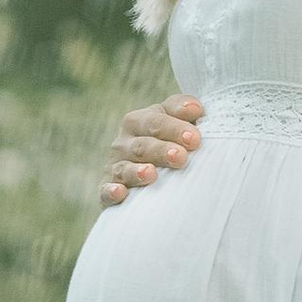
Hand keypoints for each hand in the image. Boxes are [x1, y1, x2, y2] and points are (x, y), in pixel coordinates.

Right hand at [102, 92, 202, 206]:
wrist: (142, 176)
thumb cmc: (165, 143)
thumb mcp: (172, 122)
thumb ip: (181, 111)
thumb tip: (195, 108)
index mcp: (139, 121)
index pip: (156, 121)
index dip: (175, 128)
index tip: (195, 138)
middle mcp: (124, 142)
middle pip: (142, 145)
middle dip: (161, 151)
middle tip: (180, 157)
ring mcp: (114, 166)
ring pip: (124, 168)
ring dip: (136, 172)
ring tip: (151, 174)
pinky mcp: (107, 189)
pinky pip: (106, 190)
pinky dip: (111, 191)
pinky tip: (120, 192)